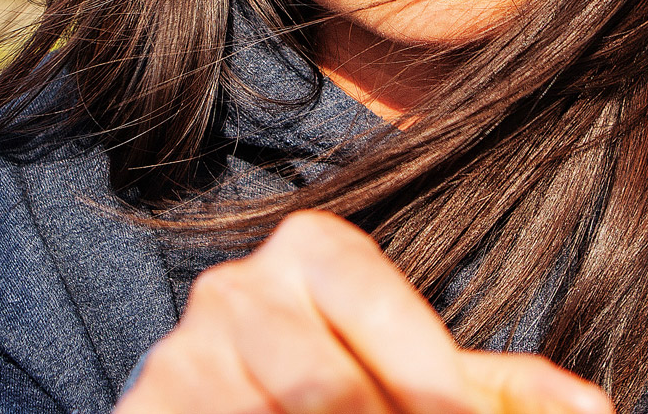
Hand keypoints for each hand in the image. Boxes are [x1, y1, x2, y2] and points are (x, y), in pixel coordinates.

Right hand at [116, 210, 612, 413]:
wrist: (222, 408)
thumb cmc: (344, 396)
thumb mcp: (420, 381)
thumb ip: (501, 390)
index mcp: (315, 250)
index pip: (389, 321)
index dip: (434, 392)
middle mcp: (239, 285)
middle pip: (333, 393)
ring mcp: (183, 348)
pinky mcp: (146, 404)